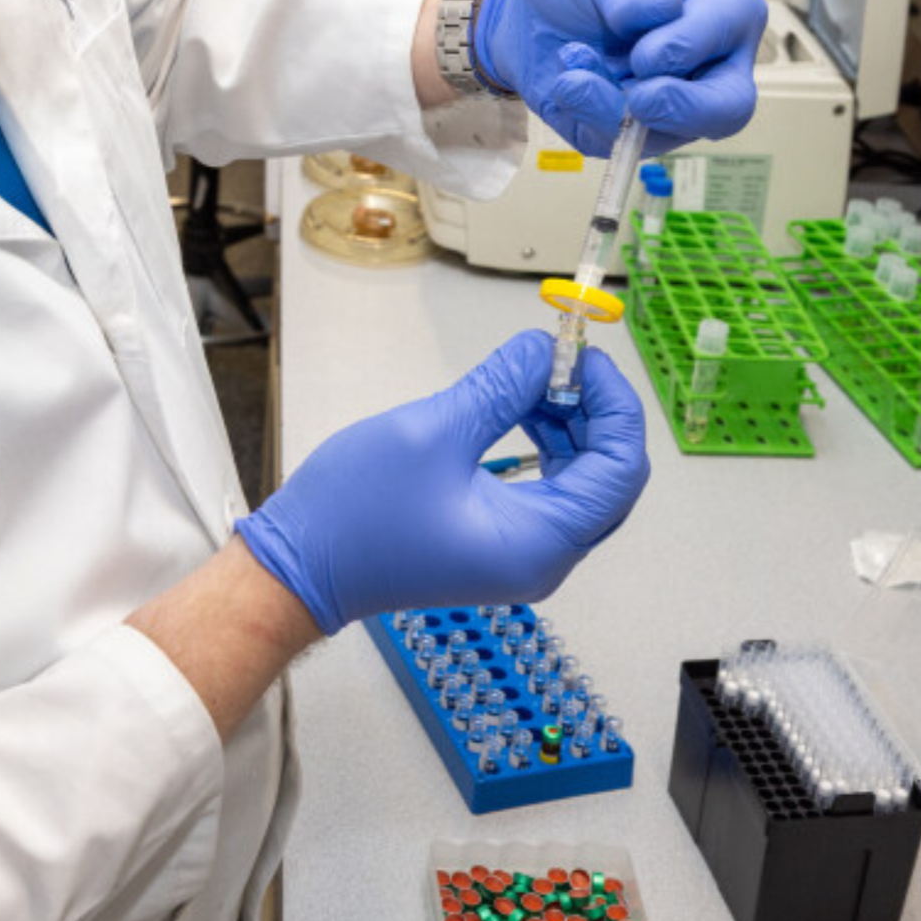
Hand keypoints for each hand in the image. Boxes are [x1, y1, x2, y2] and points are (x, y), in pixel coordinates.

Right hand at [235, 331, 648, 633]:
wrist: (299, 568)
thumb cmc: (354, 517)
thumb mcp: (433, 432)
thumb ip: (500, 387)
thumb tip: (544, 352)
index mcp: (539, 542)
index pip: (621, 469)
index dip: (614, 404)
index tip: (583, 357)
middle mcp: (542, 558)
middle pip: (608, 477)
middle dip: (593, 411)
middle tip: (559, 361)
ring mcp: (521, 554)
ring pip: (580, 482)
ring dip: (569, 424)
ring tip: (533, 379)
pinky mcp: (498, 543)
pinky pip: (548, 491)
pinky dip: (544, 445)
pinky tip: (518, 410)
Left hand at [473, 0, 765, 156]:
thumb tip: (663, 10)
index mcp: (722, 10)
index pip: (728, 33)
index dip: (686, 45)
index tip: (642, 40)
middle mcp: (707, 67)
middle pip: (727, 111)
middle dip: (681, 109)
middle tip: (639, 99)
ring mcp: (669, 106)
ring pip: (662, 135)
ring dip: (608, 105)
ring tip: (572, 64)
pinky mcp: (622, 131)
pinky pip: (612, 142)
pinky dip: (583, 112)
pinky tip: (566, 77)